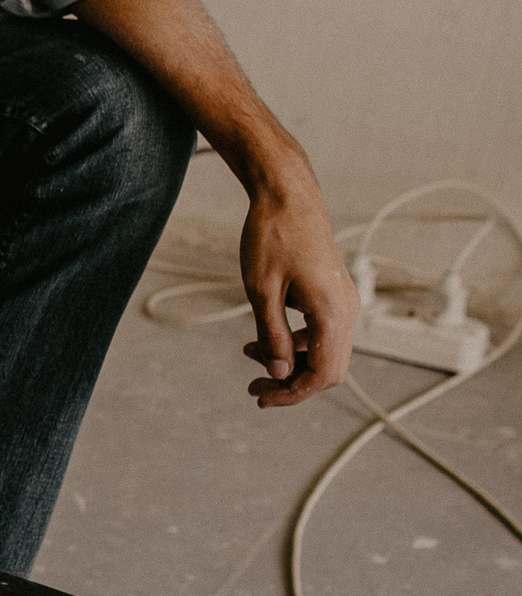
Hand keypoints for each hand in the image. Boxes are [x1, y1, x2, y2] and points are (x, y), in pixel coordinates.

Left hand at [236, 179, 356, 406]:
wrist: (288, 197)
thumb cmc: (272, 237)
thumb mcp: (261, 291)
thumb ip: (272, 335)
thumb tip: (280, 373)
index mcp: (333, 313)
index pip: (324, 375)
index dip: (293, 393)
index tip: (261, 398)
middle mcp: (347, 311)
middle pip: (327, 369)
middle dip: (291, 382)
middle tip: (253, 387)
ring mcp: (343, 302)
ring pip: (324, 352)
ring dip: (290, 362)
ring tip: (250, 356)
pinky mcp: (333, 295)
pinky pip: (321, 332)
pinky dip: (295, 342)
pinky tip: (262, 338)